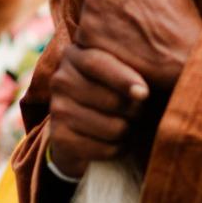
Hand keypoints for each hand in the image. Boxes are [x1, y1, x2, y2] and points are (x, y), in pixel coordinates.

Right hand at [46, 41, 148, 178]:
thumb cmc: (116, 88)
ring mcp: (57, 109)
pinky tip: (118, 141)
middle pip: (110, 100)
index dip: (122, 79)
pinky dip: (120, 148)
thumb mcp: (124, 69)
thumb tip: (143, 92)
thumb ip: (135, 65)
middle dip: (136, 110)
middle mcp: (61, 79)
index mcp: (76, 54)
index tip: (144, 93)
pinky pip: (105, 149)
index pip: (96, 63)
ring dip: (129, 130)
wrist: (85, 124)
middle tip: (139, 110)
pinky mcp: (59, 137)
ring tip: (129, 124)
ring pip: (113, 128)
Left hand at [75, 0, 201, 91]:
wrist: (182, 52)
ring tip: (127, 32)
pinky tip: (120, 46)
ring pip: (88, 10)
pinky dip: (98, 41)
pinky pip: (85, 34)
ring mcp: (92, 5)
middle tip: (127, 14)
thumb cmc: (181, 14)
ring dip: (101, 19)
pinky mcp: (86, 32)